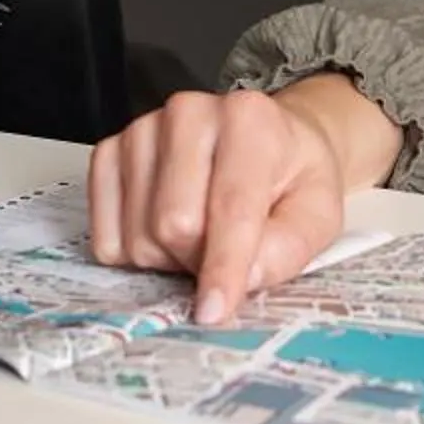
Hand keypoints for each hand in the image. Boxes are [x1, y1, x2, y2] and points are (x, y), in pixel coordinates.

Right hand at [86, 87, 347, 325]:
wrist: (264, 140)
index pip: (229, 205)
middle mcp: (187, 113)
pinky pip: (105, 236)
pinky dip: (134, 253)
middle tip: (225, 253)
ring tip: (199, 235)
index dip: (223, 266)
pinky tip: (162, 230)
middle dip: (199, 260)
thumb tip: (243, 278)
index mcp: (248, 118)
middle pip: (173, 225)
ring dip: (169, 259)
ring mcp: (141, 130)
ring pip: (138, 236)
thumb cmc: (290, 178)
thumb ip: (288, 246)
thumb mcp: (318, 213)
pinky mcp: (109, 153)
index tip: (214, 310)